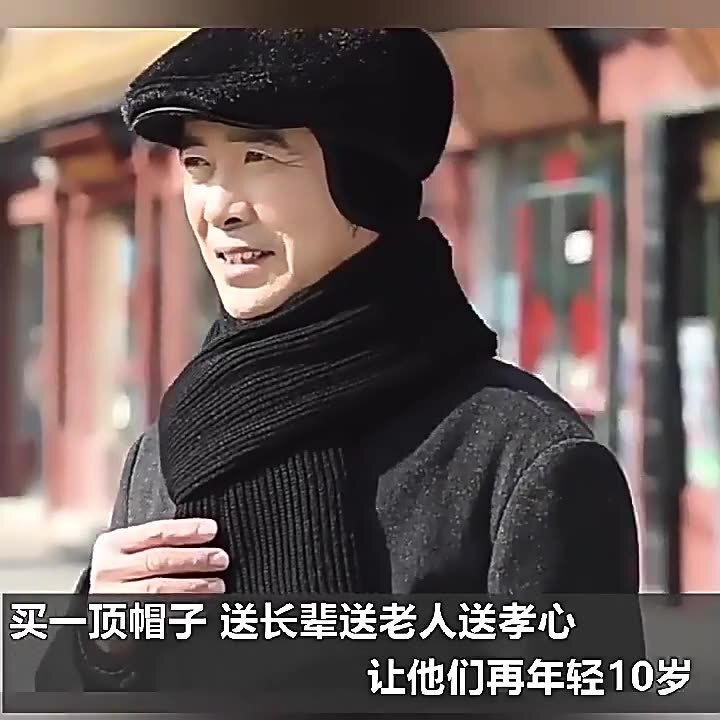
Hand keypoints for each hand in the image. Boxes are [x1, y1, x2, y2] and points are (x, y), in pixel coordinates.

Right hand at [87, 518, 227, 657]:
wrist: (99, 614)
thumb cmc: (129, 574)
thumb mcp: (134, 551)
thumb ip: (162, 541)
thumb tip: (207, 534)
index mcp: (114, 544)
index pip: (155, 532)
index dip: (186, 530)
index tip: (212, 529)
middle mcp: (108, 570)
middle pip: (158, 560)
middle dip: (194, 559)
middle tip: (221, 559)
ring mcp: (113, 597)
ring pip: (158, 589)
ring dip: (193, 586)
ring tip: (217, 584)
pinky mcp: (122, 622)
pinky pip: (156, 615)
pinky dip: (183, 610)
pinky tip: (203, 606)